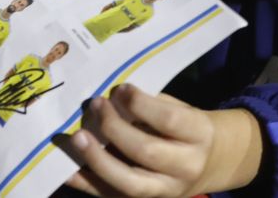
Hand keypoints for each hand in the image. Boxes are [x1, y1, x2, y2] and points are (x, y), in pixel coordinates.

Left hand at [55, 85, 254, 196]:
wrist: (211, 162)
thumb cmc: (187, 127)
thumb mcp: (181, 109)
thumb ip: (151, 104)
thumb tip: (111, 97)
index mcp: (199, 135)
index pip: (169, 120)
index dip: (140, 103)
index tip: (120, 89)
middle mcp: (186, 167)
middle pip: (146, 151)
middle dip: (114, 128)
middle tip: (95, 105)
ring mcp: (166, 190)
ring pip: (129, 183)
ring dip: (98, 159)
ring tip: (77, 137)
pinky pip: (111, 196)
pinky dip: (86, 183)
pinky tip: (66, 169)